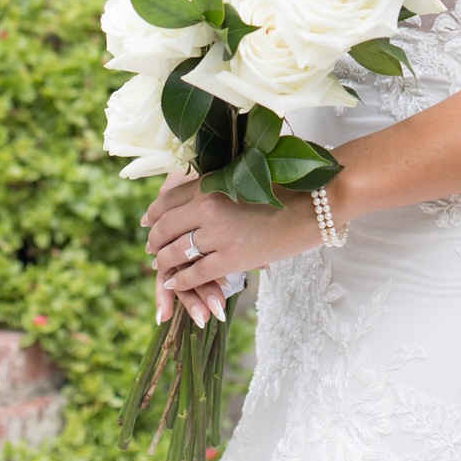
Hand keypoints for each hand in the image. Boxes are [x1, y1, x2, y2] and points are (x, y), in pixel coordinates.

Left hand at [143, 176, 321, 322]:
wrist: (311, 207)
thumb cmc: (283, 188)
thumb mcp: (242, 177)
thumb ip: (215, 185)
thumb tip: (192, 198)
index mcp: (209, 183)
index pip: (167, 200)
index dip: (154, 214)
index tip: (149, 222)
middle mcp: (207, 206)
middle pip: (164, 227)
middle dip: (154, 240)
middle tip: (151, 247)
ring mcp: (216, 234)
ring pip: (175, 252)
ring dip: (163, 260)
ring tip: (161, 265)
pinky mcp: (229, 259)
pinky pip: (193, 273)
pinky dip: (180, 280)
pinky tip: (174, 282)